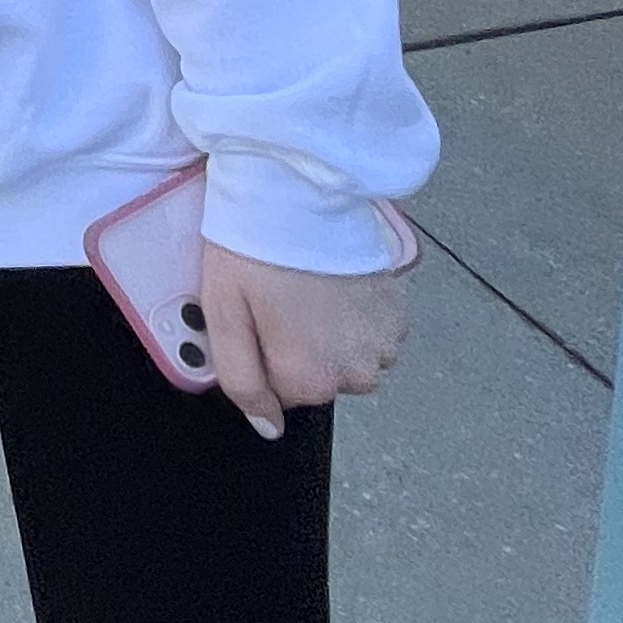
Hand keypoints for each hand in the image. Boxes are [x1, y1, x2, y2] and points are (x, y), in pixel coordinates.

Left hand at [200, 240, 411, 436]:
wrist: (302, 193)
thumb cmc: (256, 249)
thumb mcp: (224, 316)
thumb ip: (242, 382)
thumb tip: (268, 428)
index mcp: (309, 378)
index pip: (281, 395)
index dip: (264, 357)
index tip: (258, 320)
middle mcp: (355, 372)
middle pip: (319, 381)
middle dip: (299, 351)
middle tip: (283, 302)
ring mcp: (383, 345)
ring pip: (349, 362)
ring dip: (331, 338)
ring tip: (310, 291)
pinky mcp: (398, 315)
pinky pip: (373, 338)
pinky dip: (355, 320)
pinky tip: (335, 287)